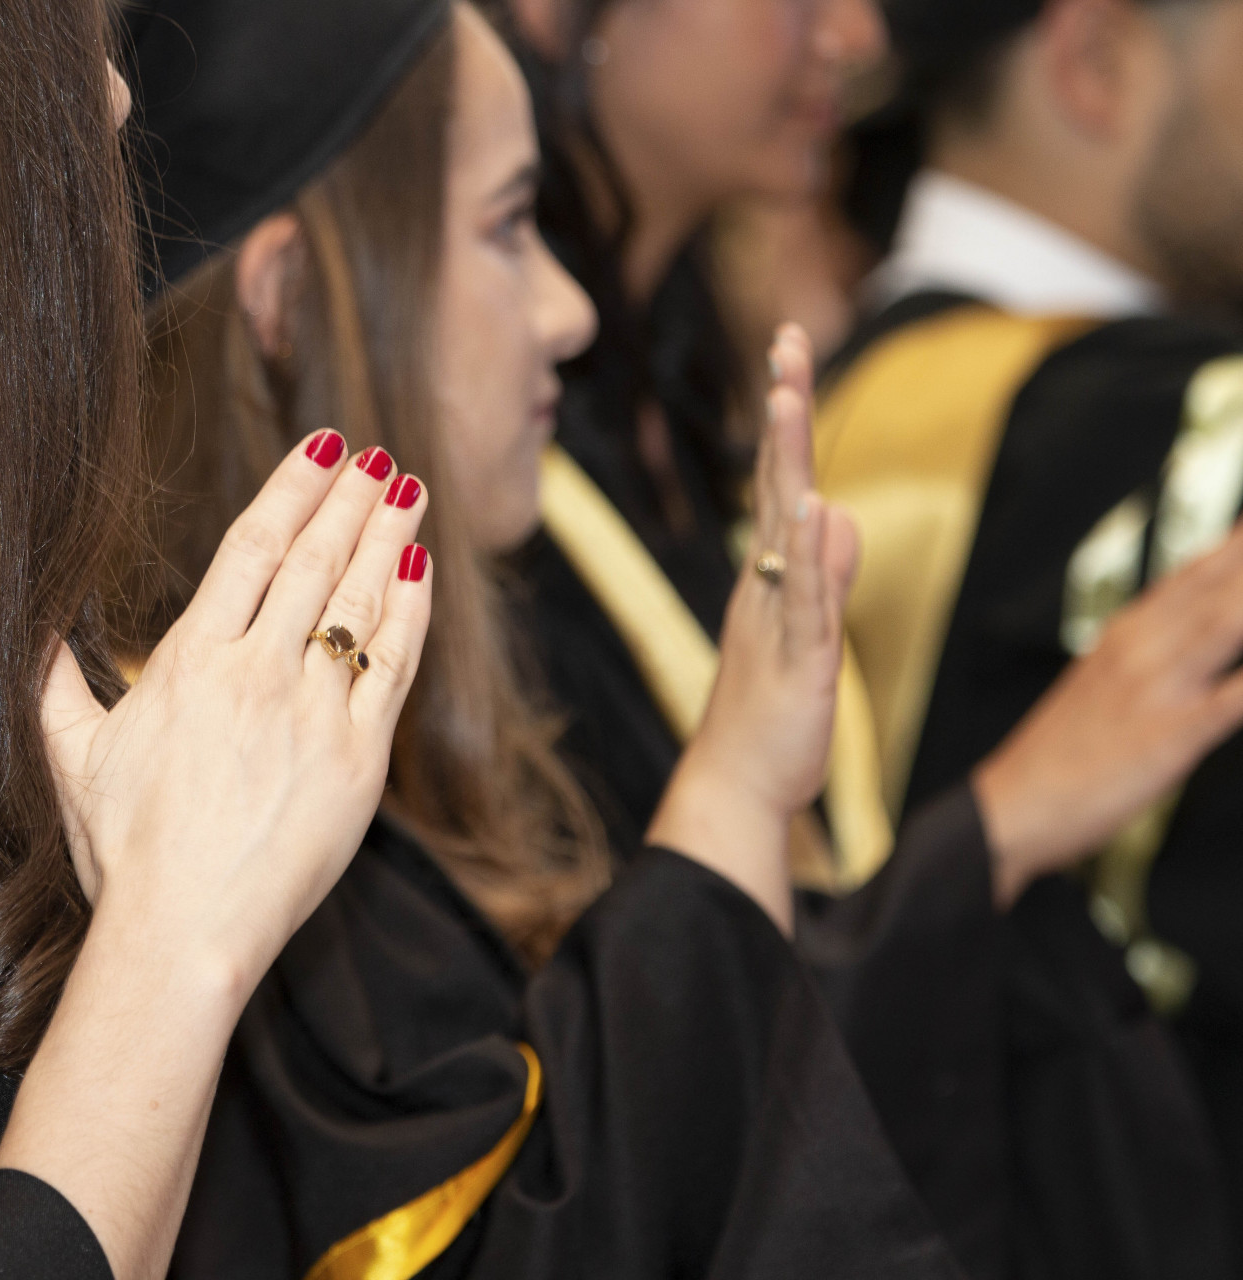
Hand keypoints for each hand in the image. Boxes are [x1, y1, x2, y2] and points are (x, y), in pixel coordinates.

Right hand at [41, 433, 431, 993]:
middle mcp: (258, 674)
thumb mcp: (69, 754)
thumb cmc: (122, 850)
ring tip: (408, 492)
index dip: (292, 490)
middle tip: (378, 456)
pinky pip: (392, 671)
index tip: (322, 449)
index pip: (252, 549)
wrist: (183, 931)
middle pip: (315, 563)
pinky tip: (420, 578)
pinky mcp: (357, 763)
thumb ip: (51, 678)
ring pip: (359, 605)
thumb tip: (28, 623)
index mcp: (190, 662)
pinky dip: (409, 617)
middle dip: (350, 500)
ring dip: (386, 540)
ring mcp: (314, 716)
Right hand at [649, 325, 859, 930]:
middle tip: (785, 343)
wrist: (734, 787)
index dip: (787, 419)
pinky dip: (805, 553)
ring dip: (785, 460)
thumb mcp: (806, 634)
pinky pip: (803, 598)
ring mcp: (777, 618)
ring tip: (787, 396)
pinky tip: (810, 508)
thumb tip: (836, 511)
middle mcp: (765, 585)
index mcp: (768, 578)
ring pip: (783, 527)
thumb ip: (822, 573)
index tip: (787, 353)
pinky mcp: (796, 660)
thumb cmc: (767, 717)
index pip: (780, 481)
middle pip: (776, 482)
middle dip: (783, 411)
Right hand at [974, 523, 1242, 906]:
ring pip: (1230, 623)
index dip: (1241, 541)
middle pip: (1225, 583)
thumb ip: (1153, 649)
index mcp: (1127, 632)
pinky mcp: (1171, 735)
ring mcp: (1157, 687)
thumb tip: (1199, 626)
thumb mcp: (1100, 683)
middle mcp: (1143, 646)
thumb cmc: (1057, 756)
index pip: (1203, 568)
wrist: (1009, 809)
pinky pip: (1235, 700)